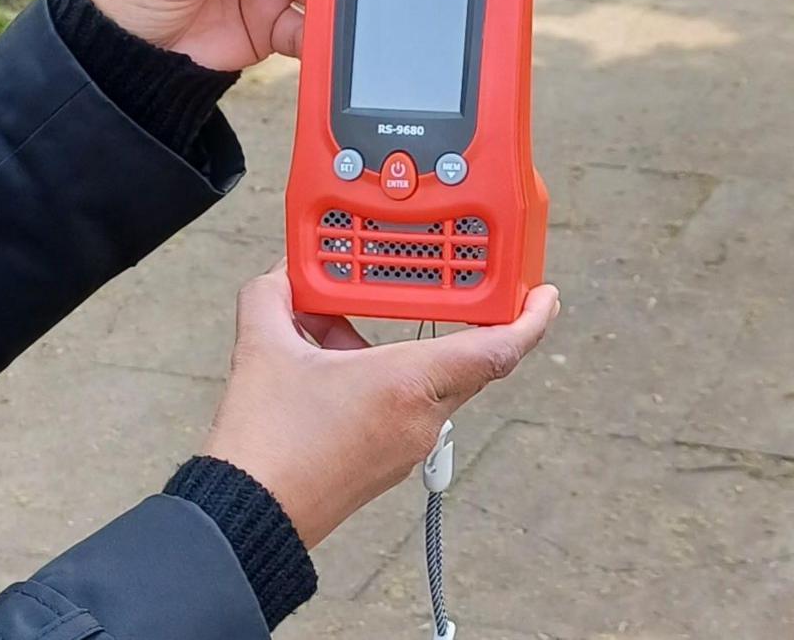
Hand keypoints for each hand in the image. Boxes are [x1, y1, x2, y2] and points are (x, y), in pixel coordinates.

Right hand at [202, 268, 560, 548]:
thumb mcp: (263, 349)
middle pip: (461, 359)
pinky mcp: (384, 463)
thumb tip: (281, 277)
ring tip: (348, 314)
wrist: (247, 516)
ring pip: (426, 382)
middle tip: (444, 282)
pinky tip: (331, 357)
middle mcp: (420, 418)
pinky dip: (381, 375)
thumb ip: (274, 297)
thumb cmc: (267, 445)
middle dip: (452, 319)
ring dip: (401, 346)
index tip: (546, 295)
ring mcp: (405, 446)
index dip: (531, 319)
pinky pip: (401, 406)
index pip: (498, 350)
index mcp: (410, 385)